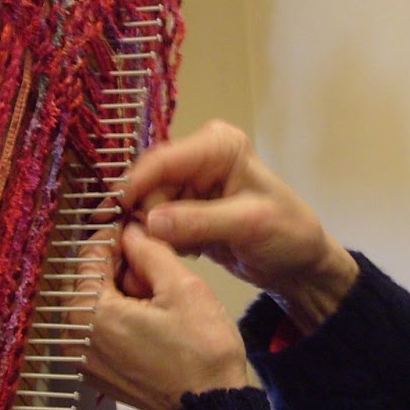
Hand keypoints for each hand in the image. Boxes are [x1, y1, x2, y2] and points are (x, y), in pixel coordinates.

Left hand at [79, 224, 248, 409]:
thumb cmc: (201, 350)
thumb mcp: (183, 287)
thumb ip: (150, 250)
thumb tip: (130, 230)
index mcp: (87, 312)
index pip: (89, 253)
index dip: (118, 234)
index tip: (143, 227)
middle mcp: (72, 336)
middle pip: (91, 279)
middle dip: (123, 267)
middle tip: (161, 270)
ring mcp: (82, 358)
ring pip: (97, 303)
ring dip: (125, 292)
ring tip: (161, 298)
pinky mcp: (96, 371)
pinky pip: (102, 328)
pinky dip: (123, 316)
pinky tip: (154, 321)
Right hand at [121, 120, 357, 330]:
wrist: (300, 264)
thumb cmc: (288, 234)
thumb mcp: (249, 225)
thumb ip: (199, 221)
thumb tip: (149, 221)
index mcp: (218, 146)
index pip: (163, 160)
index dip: (133, 186)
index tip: (110, 216)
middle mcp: (199, 158)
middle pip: (149, 184)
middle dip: (142, 216)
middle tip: (143, 249)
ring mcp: (190, 184)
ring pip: (147, 206)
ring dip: (151, 233)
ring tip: (170, 255)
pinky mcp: (185, 210)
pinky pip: (156, 223)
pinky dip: (160, 241)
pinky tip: (180, 255)